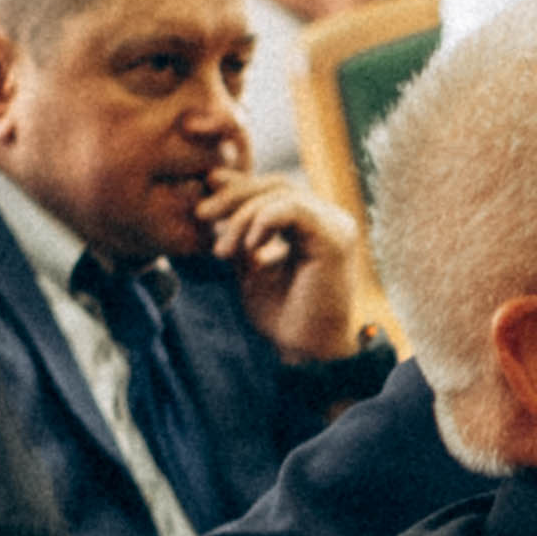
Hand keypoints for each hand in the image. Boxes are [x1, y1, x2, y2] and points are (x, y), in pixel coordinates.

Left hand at [196, 169, 370, 358]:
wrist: (305, 351)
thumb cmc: (282, 316)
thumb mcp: (249, 267)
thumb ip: (240, 235)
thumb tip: (212, 198)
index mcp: (311, 225)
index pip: (273, 190)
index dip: (238, 187)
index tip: (203, 195)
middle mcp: (328, 219)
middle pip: (276, 184)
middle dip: (234, 195)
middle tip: (201, 214)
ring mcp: (335, 225)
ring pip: (281, 193)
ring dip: (243, 216)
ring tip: (221, 250)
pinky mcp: (335, 237)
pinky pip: (293, 209)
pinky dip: (263, 221)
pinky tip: (248, 247)